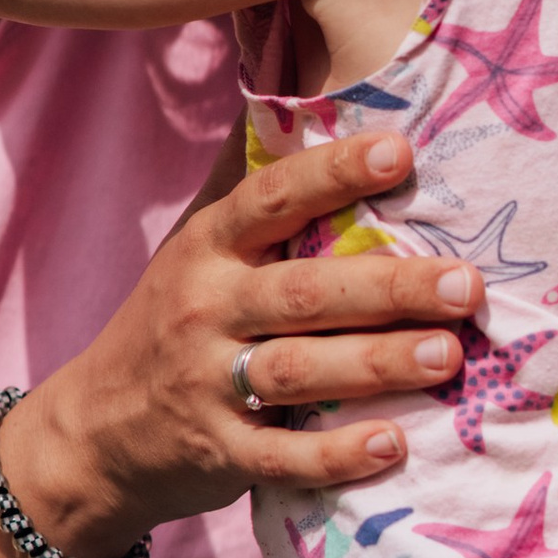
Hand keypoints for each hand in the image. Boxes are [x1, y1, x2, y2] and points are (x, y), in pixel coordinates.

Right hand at [0, 131, 481, 556]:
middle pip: (304, 292)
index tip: (400, 153)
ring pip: (301, 370)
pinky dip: (336, 456)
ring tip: (449, 355)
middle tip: (463, 284)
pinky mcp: (219, 454)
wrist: (94, 431)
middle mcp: (205, 309)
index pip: (271, 199)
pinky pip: (282, 458)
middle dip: (388, 287)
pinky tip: (392, 446)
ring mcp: (208, 384)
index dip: (333, 174)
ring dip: (378, 363)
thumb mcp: (195, 252)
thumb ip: (256, 198)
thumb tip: (312, 99)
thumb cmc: (171, 323)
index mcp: (207, 248)